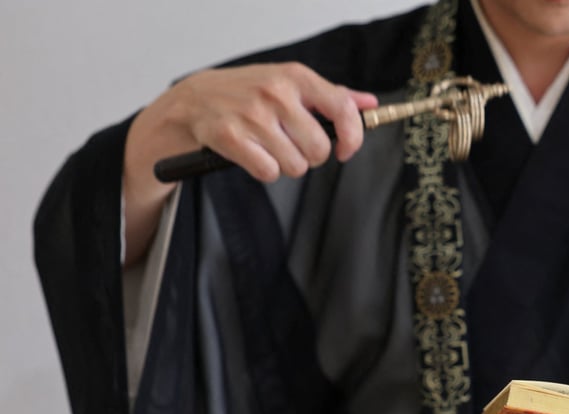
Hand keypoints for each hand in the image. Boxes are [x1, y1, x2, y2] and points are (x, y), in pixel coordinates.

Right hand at [123, 62, 377, 263]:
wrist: (191, 101)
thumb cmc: (246, 93)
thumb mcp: (289, 84)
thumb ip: (332, 95)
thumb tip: (370, 103)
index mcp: (296, 77)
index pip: (342, 109)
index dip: (352, 137)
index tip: (346, 150)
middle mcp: (276, 92)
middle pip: (319, 150)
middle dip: (309, 157)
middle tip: (291, 146)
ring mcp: (252, 114)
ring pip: (295, 166)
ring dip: (285, 165)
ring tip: (269, 148)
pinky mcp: (230, 137)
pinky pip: (268, 172)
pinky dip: (264, 171)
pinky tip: (253, 156)